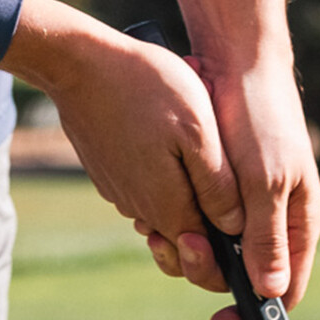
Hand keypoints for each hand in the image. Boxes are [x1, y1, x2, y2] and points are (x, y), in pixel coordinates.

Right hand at [0, 0, 240, 265]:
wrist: (79, 61)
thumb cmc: (145, 86)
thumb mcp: (198, 129)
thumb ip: (218, 186)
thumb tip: (234, 227)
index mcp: (166, 208)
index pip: (207, 258)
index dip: (229, 249)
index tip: (241, 221)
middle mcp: (139, 209)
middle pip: (183, 237)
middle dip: (207, 219)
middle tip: (219, 176)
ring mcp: (118, 190)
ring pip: (163, 207)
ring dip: (182, 187)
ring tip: (193, 141)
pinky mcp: (106, 170)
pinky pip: (142, 185)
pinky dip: (159, 170)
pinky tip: (165, 133)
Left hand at [140, 0, 319, 319]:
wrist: (235, 58)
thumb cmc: (260, 115)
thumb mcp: (264, 178)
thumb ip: (266, 234)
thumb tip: (268, 291)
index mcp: (298, 223)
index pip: (282, 289)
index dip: (253, 312)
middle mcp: (273, 217)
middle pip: (242, 273)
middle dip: (207, 270)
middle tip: (176, 251)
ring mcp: (244, 200)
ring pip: (214, 247)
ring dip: (186, 246)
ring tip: (156, 231)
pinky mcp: (217, 180)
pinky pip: (197, 217)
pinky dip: (176, 221)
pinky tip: (152, 212)